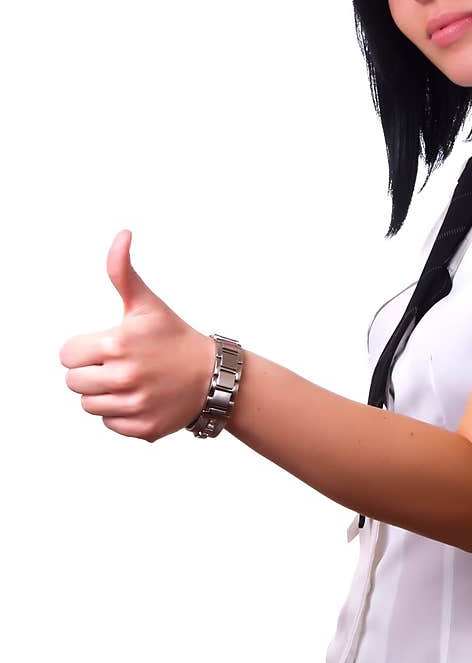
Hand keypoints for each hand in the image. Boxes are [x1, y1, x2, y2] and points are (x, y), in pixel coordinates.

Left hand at [59, 229, 216, 442]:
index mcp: (117, 344)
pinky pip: (110, 424)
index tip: (110, 346)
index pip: (67, 356)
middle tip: (122, 364)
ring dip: (105, 395)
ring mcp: (134, 404)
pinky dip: (122, 415)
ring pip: (89, 405)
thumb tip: (121, 235)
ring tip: (132, 381)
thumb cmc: (175, 338)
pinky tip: (143, 398)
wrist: (213, 376)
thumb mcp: (148, 304)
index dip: (85, 349)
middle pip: (74, 383)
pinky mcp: (143, 428)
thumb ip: (123, 271)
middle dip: (93, 373)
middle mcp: (124, 377)